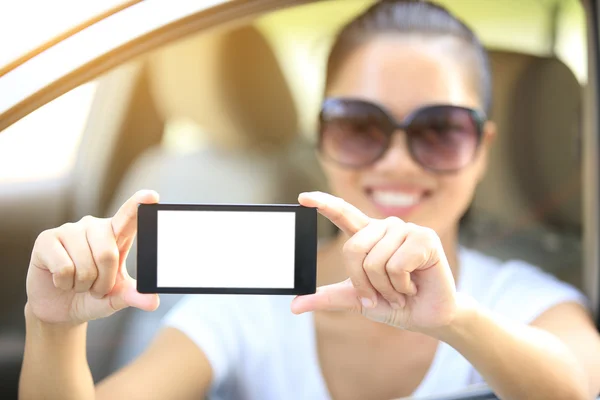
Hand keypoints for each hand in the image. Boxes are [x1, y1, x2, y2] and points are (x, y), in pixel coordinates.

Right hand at [26, 190, 159, 324]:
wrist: (59, 309)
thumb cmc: (92, 296)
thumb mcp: (116, 297)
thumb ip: (134, 296)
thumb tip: (153, 301)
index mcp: (116, 234)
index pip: (129, 217)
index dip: (139, 204)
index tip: (152, 195)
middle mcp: (94, 226)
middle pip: (107, 255)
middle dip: (103, 282)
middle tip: (95, 288)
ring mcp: (69, 229)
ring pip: (84, 265)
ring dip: (83, 285)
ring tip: (77, 283)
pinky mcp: (46, 239)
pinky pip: (63, 268)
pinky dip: (64, 283)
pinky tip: (60, 280)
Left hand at [292, 191, 457, 331]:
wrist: (427, 317)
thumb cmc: (393, 303)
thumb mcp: (355, 299)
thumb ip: (327, 298)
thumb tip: (295, 305)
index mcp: (367, 235)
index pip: (342, 213)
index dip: (323, 204)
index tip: (302, 198)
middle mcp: (385, 226)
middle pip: (353, 249)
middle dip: (363, 283)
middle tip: (380, 295)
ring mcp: (406, 229)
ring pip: (375, 261)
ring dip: (386, 288)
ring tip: (401, 290)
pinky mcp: (425, 238)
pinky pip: (397, 266)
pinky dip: (402, 286)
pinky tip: (414, 285)